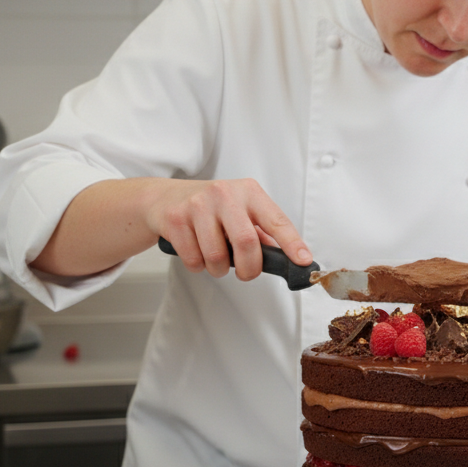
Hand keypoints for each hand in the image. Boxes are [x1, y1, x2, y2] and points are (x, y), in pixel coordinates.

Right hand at [149, 178, 311, 280]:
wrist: (163, 197)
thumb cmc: (210, 207)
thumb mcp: (239, 210)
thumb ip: (261, 232)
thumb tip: (286, 257)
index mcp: (249, 192)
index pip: (276, 220)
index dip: (292, 243)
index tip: (304, 261)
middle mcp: (225, 194)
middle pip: (246, 242)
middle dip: (249, 268)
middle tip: (247, 273)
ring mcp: (198, 204)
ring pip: (217, 256)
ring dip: (219, 269)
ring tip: (216, 259)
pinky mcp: (176, 219)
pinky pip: (193, 260)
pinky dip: (198, 266)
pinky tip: (196, 251)